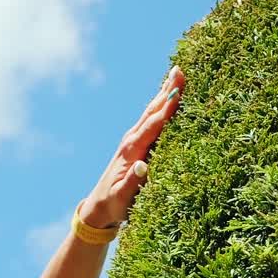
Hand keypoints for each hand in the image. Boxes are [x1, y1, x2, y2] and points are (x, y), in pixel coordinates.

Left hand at [79, 65, 185, 228]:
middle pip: (152, 111)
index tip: (178, 91)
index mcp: (130, 150)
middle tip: (179, 70)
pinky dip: (160, 106)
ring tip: (177, 75)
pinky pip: (151, 120)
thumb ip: (133, 182)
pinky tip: (167, 96)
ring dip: (164, 94)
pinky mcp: (135, 144)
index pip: (153, 126)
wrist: (99, 206)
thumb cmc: (114, 204)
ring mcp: (132, 140)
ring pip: (151, 112)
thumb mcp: (123, 197)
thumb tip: (142, 166)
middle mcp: (131, 140)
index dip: (166, 109)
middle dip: (166, 91)